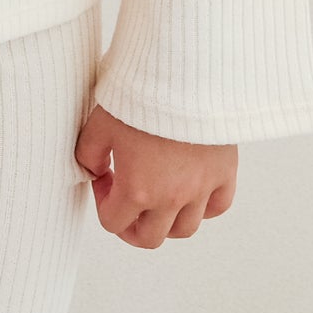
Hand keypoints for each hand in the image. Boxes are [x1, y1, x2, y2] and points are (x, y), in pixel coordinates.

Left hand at [75, 104, 236, 247]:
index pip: (113, 222)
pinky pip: (218, 207)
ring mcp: (201, 189)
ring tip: (157, 197)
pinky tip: (191, 189)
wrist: (183, 74)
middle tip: (126, 203)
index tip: (104, 177)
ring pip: (185, 229)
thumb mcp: (98, 123)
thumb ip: (88, 154)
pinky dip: (204, 207)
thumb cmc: (139, 96)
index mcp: (138, 190)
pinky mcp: (224, 173)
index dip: (102, 202)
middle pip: (150, 238)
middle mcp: (172, 198)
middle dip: (131, 225)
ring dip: (166, 220)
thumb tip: (93, 170)